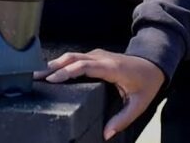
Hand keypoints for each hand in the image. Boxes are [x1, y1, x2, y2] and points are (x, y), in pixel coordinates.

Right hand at [36, 50, 164, 139]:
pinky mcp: (96, 56)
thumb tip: (107, 134)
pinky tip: (52, 72)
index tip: (52, 79)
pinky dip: (62, 63)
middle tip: (34, 76)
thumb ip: (122, 119)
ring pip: (72, 56)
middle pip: (72, 58)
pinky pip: (76, 58)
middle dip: (53, 67)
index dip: (67, 71)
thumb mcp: (138, 104)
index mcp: (111, 68)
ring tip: (38, 74)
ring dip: (55, 64)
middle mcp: (102, 57)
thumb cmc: (147, 83)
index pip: (84, 66)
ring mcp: (98, 54)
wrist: (155, 64)